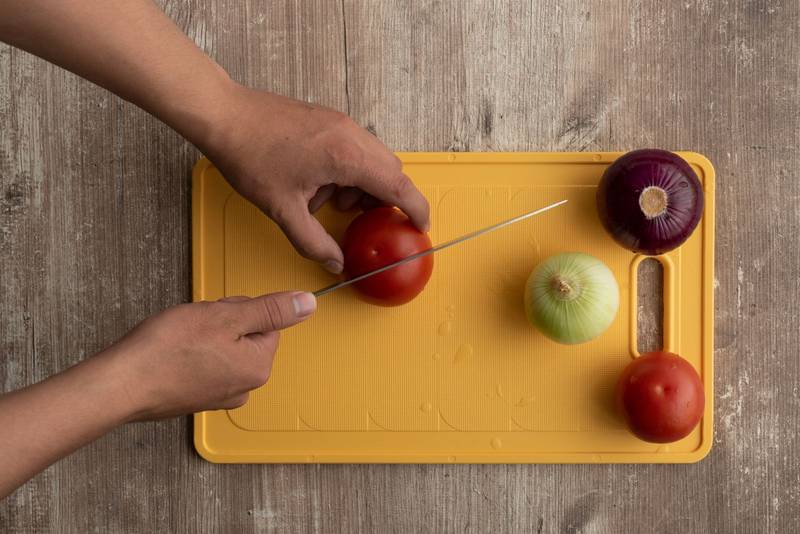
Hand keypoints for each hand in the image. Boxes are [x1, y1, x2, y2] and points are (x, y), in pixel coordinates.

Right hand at [104, 291, 316, 419]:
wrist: (121, 384)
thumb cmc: (168, 350)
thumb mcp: (226, 317)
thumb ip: (272, 310)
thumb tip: (308, 303)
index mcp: (258, 368)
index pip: (266, 322)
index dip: (237, 310)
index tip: (214, 315)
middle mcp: (244, 388)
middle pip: (245, 335)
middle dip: (220, 323)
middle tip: (193, 326)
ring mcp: (219, 397)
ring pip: (222, 348)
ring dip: (203, 336)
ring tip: (179, 340)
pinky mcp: (195, 399)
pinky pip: (202, 364)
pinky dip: (188, 354)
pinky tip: (171, 354)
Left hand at [200, 86, 429, 273]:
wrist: (224, 114)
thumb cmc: (250, 156)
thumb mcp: (282, 209)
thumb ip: (313, 242)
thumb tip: (334, 263)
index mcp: (347, 156)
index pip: (397, 184)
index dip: (415, 207)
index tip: (422, 225)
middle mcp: (351, 134)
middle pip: (390, 170)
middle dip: (385, 199)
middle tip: (367, 222)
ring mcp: (340, 123)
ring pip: (373, 158)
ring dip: (364, 185)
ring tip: (331, 203)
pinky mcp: (328, 119)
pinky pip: (355, 147)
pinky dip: (350, 170)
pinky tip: (320, 184)